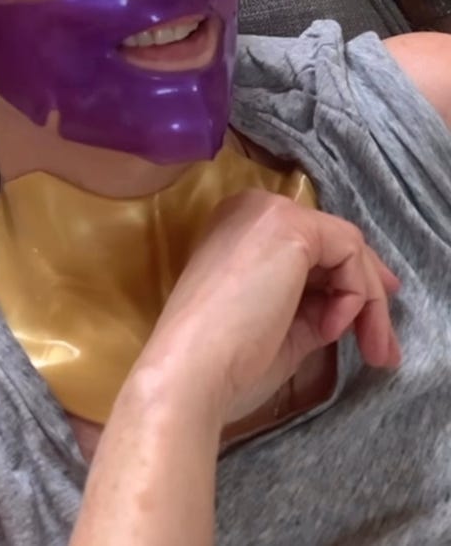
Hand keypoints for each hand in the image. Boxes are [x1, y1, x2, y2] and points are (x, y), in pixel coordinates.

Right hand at [139, 190, 400, 426]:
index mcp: (238, 229)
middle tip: (386, 343)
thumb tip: (350, 307)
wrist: (191, 369)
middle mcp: (253, 208)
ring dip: (368, 302)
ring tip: (375, 351)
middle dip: (366, 291)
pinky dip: (355, 295)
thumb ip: (315, 306)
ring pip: (347, 248)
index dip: (345, 279)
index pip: (309, 246)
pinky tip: (334, 329)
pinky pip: (348, 254)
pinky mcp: (292, 226)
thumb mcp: (281, 326)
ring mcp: (272, 212)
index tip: (365, 321)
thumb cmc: (225, 360)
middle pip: (332, 243)